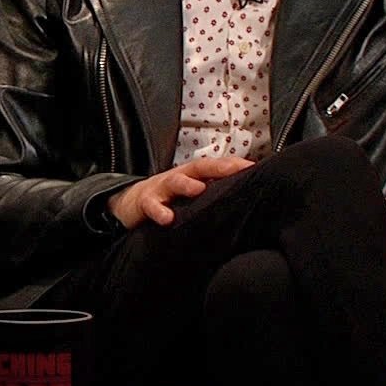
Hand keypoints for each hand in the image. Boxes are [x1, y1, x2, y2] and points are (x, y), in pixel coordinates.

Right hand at [108, 156, 255, 228]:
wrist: (130, 202)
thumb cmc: (169, 198)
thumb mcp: (190, 194)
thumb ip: (212, 194)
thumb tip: (242, 199)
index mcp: (194, 175)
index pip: (217, 167)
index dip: (235, 166)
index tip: (254, 168)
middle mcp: (179, 177)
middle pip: (199, 168)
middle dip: (217, 167)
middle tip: (234, 170)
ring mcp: (161, 188)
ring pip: (175, 181)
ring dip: (186, 184)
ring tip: (198, 190)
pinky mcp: (144, 202)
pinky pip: (152, 205)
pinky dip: (159, 211)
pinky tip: (167, 219)